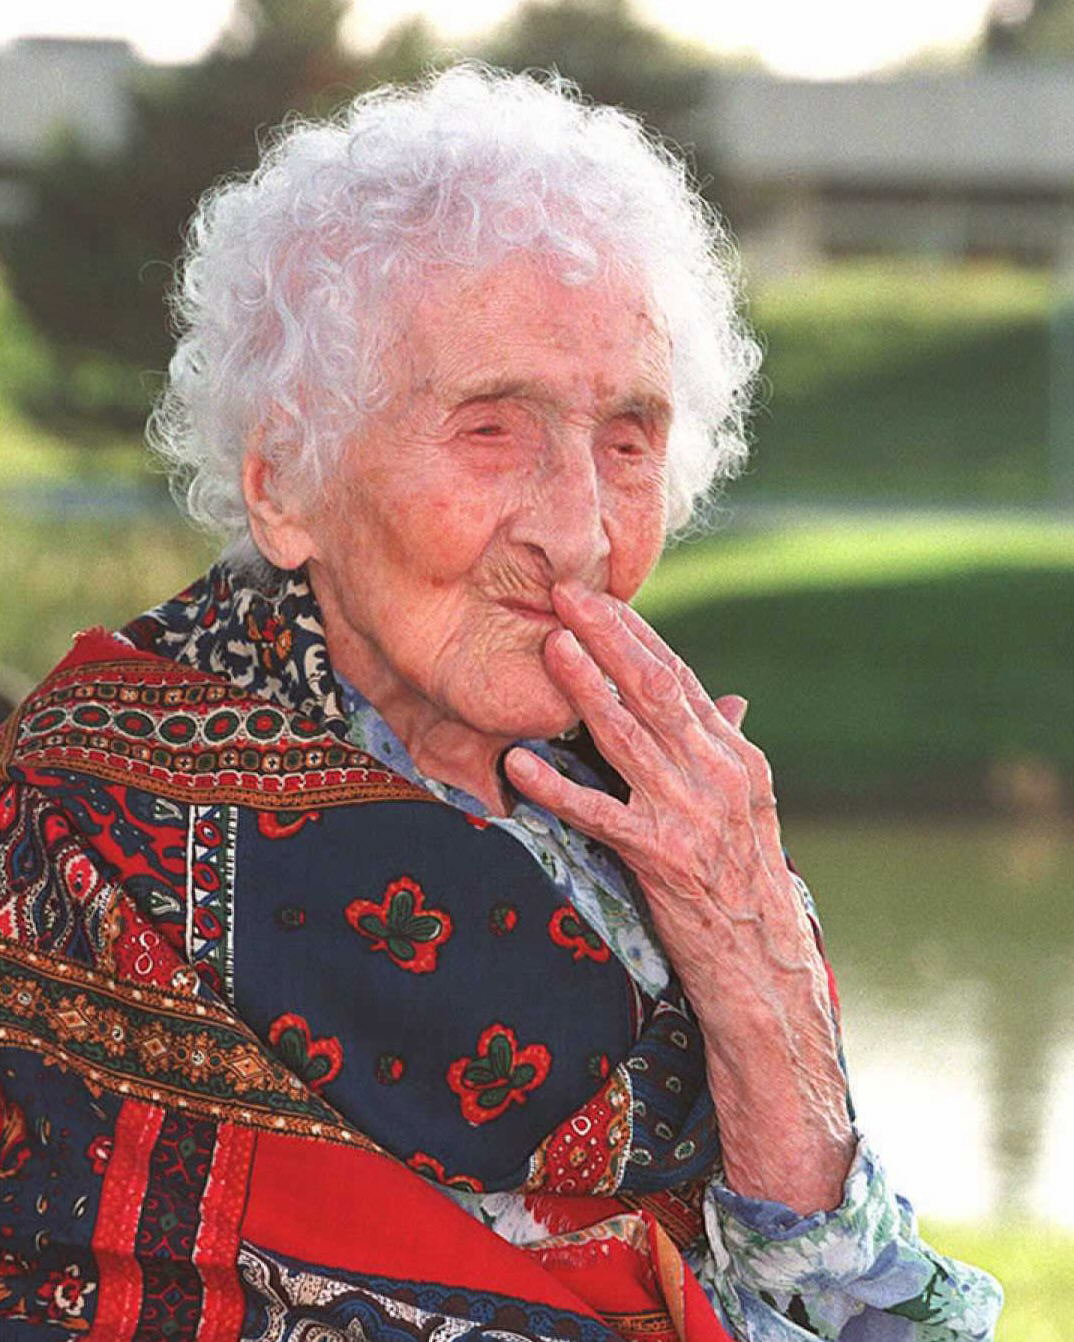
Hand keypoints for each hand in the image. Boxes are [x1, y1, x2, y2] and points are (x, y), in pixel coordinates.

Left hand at [504, 581, 808, 993]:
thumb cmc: (747, 883)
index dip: (637, 634)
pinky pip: (597, 813)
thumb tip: (729, 700)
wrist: (764, 961)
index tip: (599, 599)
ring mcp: (689, 814)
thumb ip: (728, 750)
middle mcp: (718, 775)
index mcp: (737, 757)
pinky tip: (518, 763)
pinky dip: (555, 787)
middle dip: (609, 637)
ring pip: (628, 735)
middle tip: (566, 596)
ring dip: (585, 687)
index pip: (680, 679)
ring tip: (550, 647)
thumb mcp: (748, 808)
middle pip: (655, 690)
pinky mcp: (659, 856)